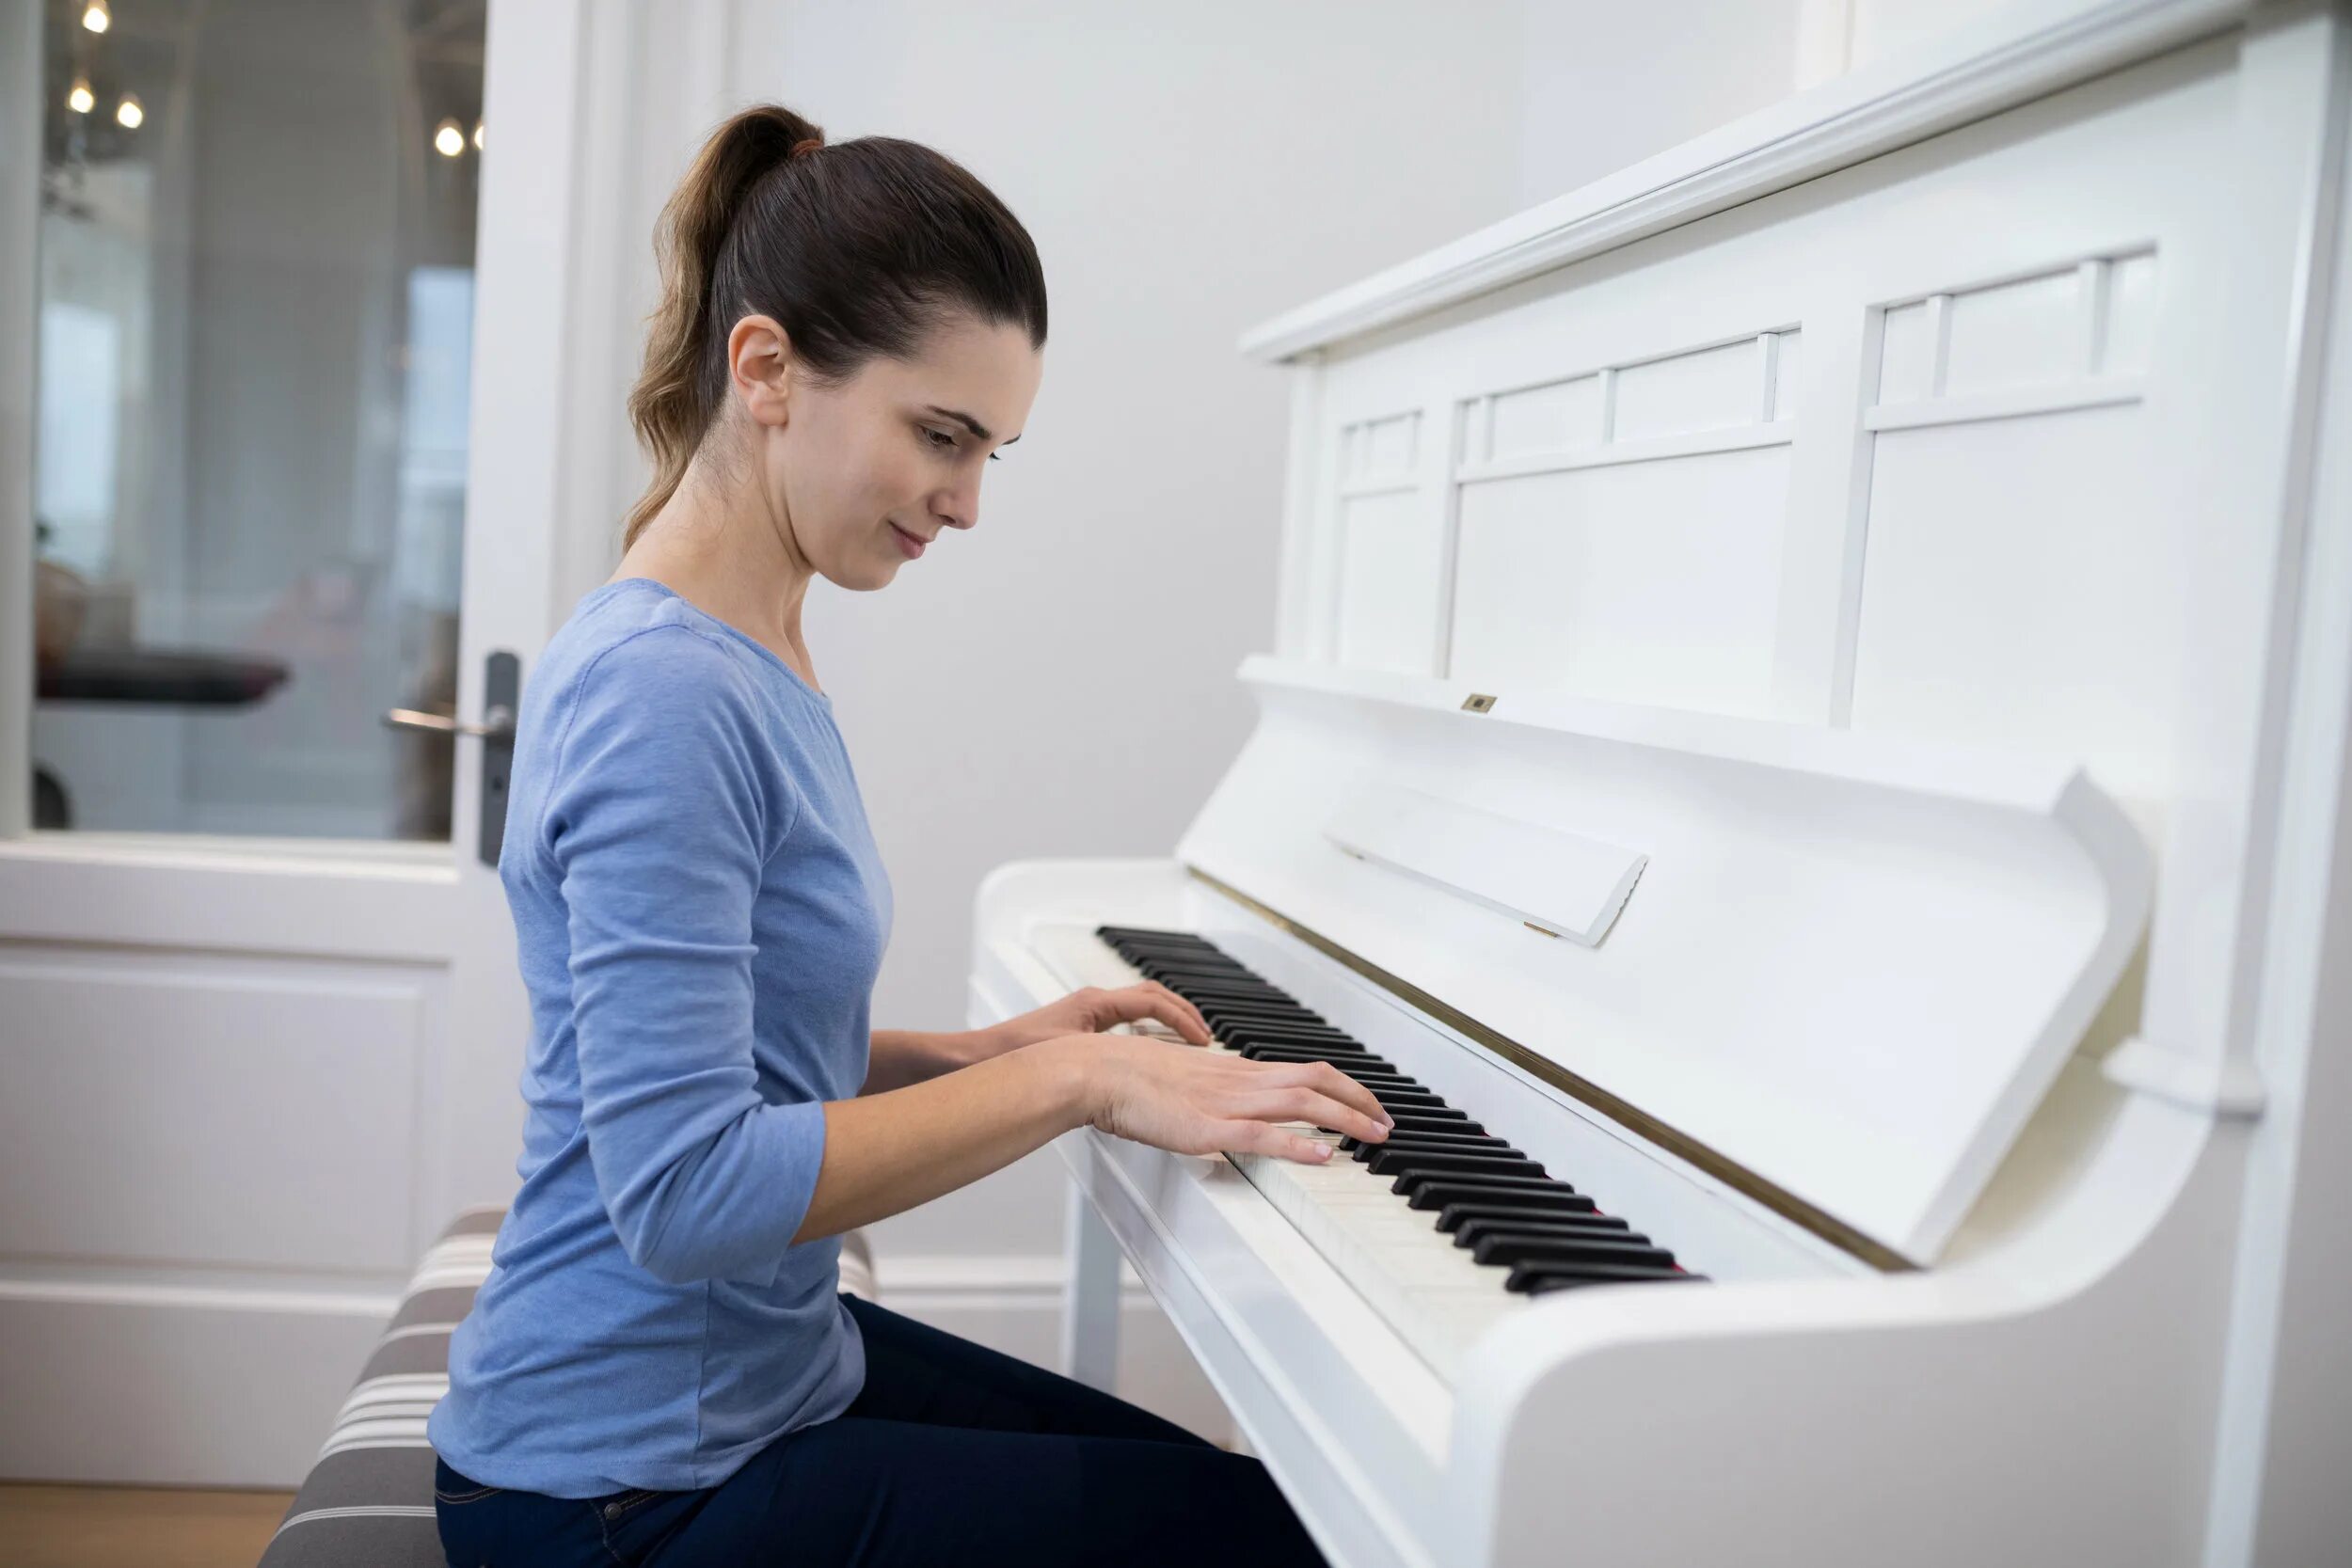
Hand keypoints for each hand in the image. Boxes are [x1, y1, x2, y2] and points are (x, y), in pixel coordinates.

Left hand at [984, 983, 1213, 1055]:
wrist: (980, 1055)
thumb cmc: (1013, 1050)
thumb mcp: (1066, 1053)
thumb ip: (1099, 1057)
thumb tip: (1133, 1066)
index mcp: (1095, 1003)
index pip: (1151, 1000)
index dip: (1181, 1017)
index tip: (1201, 1037)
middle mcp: (1093, 1003)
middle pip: (1151, 995)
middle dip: (1182, 1012)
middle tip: (1205, 1033)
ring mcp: (1086, 1013)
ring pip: (1139, 1005)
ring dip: (1166, 1017)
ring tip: (1187, 1038)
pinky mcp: (1079, 1027)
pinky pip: (1125, 1020)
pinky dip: (1146, 1028)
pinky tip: (1151, 1050)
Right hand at [1053, 1032, 1393, 1164]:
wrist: (1093, 1072)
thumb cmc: (1123, 1078)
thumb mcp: (1176, 1082)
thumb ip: (1206, 1093)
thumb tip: (1225, 1108)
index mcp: (1231, 1070)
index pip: (1301, 1070)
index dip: (1339, 1085)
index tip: (1363, 1101)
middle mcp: (1237, 1080)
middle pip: (1315, 1080)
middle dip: (1358, 1100)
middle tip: (1385, 1121)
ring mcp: (1225, 1102)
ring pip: (1301, 1102)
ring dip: (1346, 1118)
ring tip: (1374, 1135)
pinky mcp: (1207, 1128)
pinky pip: (1263, 1135)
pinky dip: (1298, 1144)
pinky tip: (1323, 1155)